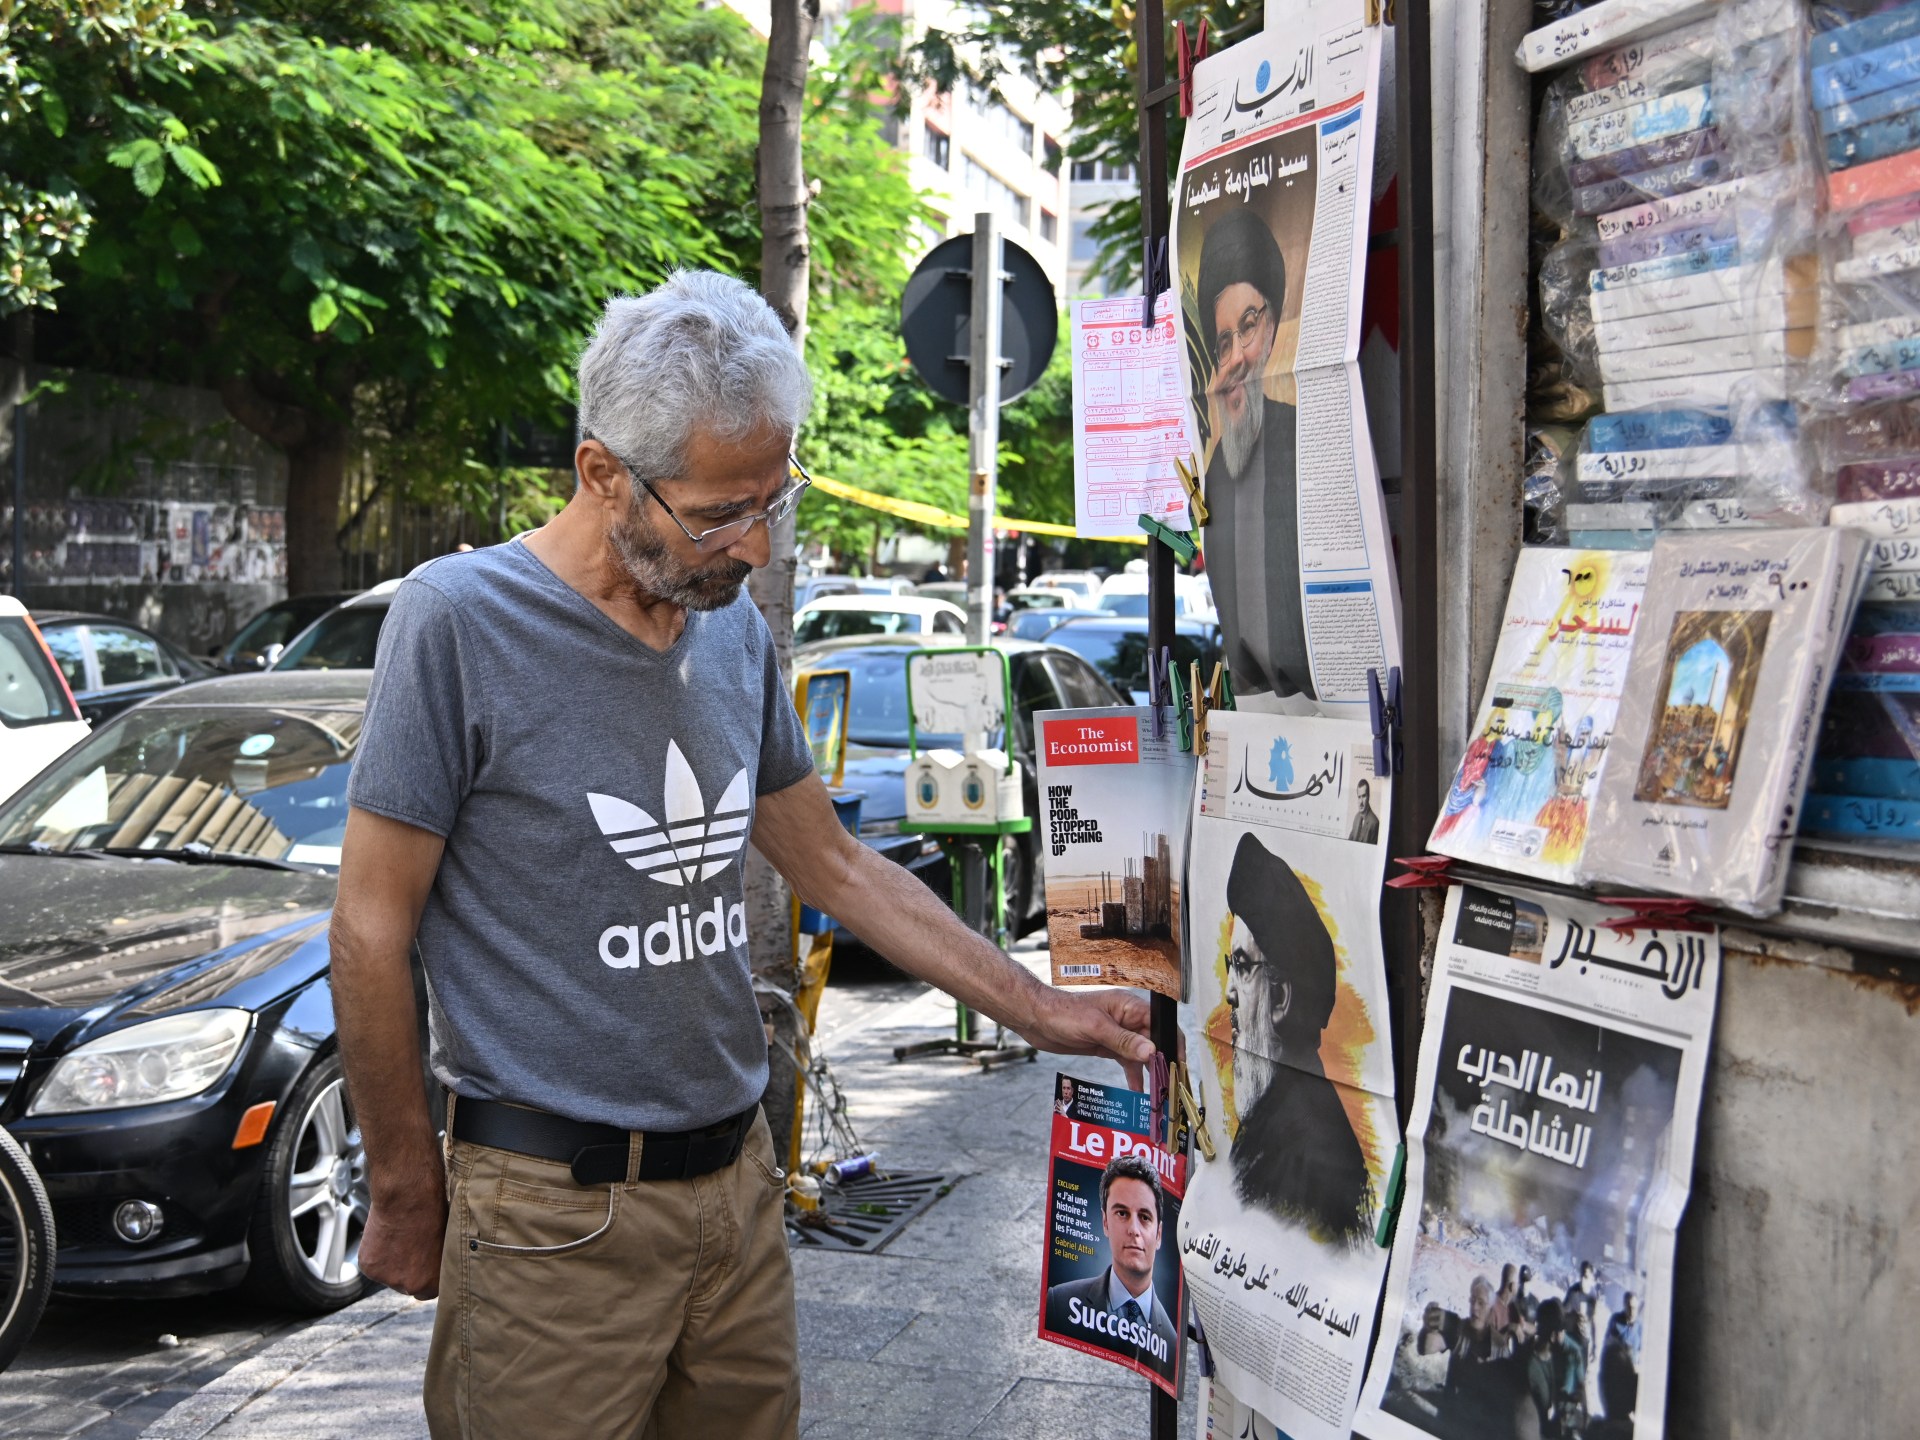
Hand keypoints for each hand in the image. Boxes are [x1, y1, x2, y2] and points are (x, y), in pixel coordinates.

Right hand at [360, 1166, 447, 1299]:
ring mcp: (385, 1278)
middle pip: (406, 1285)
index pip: (429, 1292)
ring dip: (391, 1262)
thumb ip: (439, 1263)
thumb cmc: (433, 1212)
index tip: (426, 1265)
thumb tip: (438, 1266)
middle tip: (411, 1247)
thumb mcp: (445, 1243)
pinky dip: (377, 1253)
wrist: (408, 1195)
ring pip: (388, 1275)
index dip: (427, 1276)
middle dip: (408, 1270)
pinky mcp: (368, 1267)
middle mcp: (409, 1286)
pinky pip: (373, 1265)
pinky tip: (386, 1235)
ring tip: (399, 1236)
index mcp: (432, 1283)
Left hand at [1017, 988, 1160, 1091]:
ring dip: (1150, 1073)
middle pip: (1155, 1042)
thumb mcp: (1096, 1027)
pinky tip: (1139, 1092)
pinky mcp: (1108, 1046)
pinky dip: (1135, 1076)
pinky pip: (1128, 1062)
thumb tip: (1152, 1051)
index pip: (1161, 1024)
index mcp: (1129, 1006)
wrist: (1037, 1019)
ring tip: (1159, 1093)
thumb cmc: (1063, 1013)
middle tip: (1171, 1086)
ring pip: (1142, 1055)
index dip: (1173, 1043)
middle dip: (1163, 1063)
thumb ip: (1124, 1040)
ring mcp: (1118, 1034)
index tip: (1178, 1066)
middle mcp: (1127, 1019)